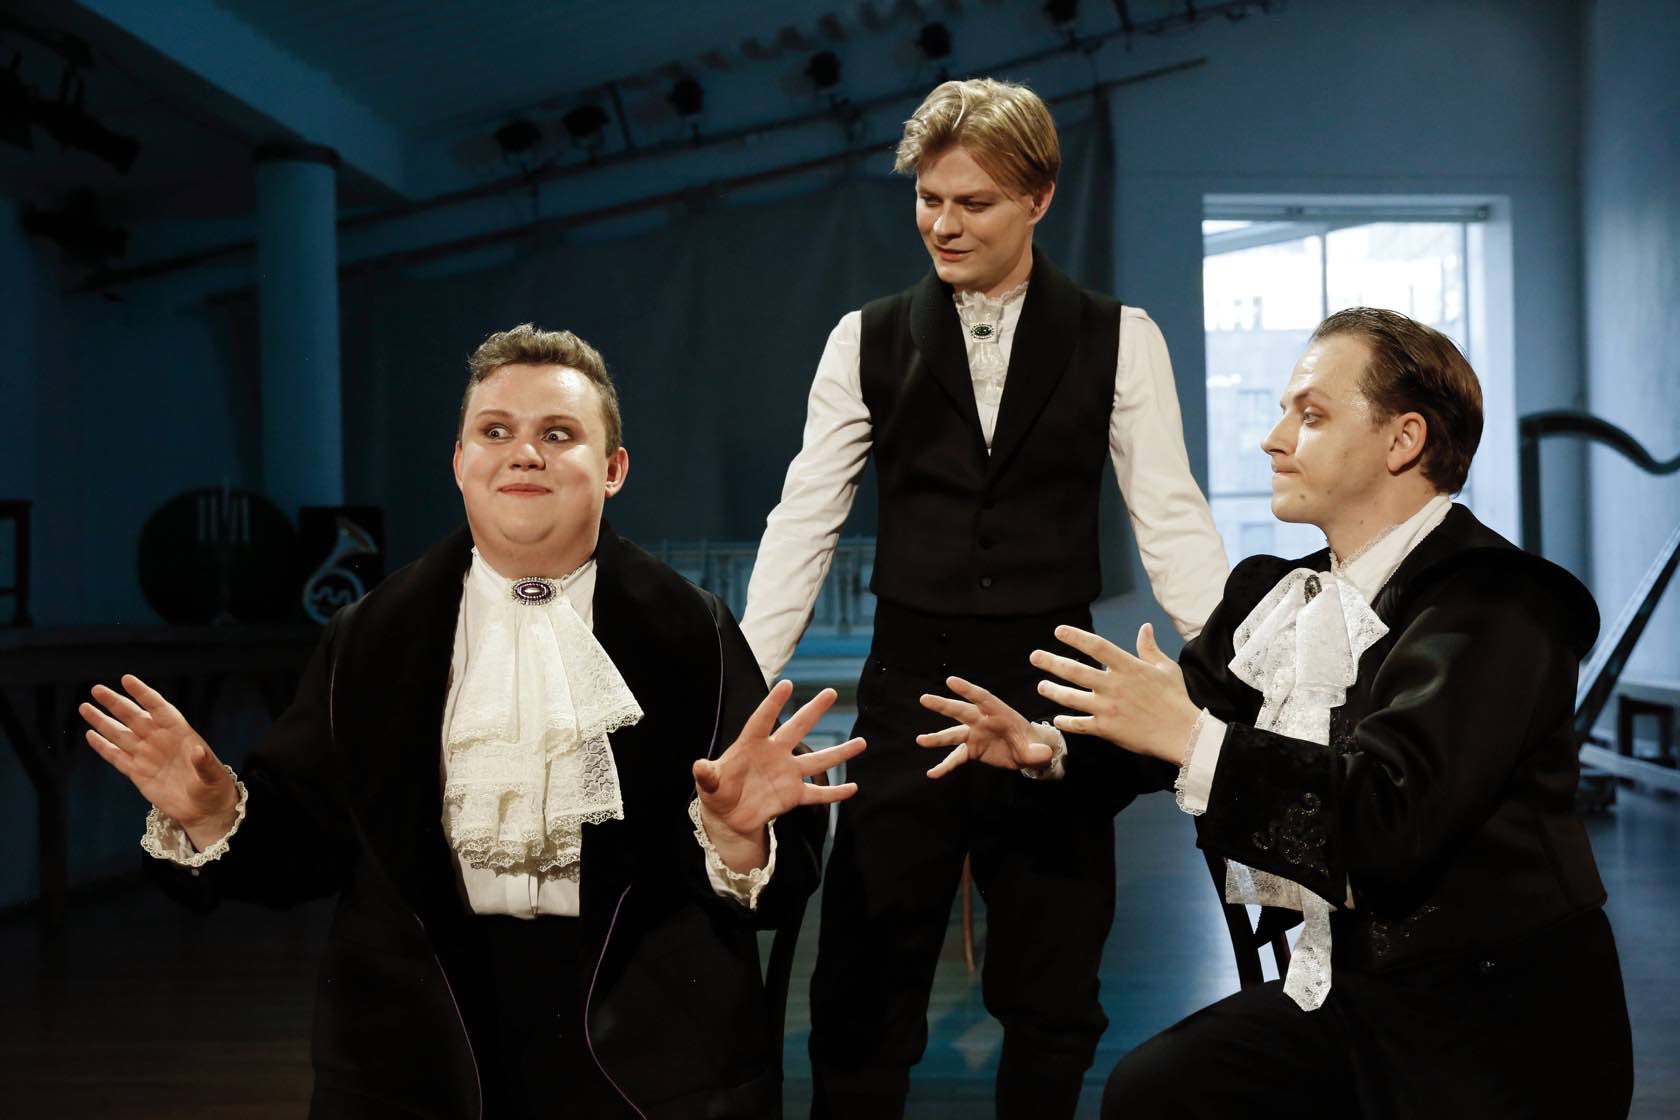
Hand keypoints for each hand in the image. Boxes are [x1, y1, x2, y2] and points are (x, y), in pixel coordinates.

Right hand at [80, 674, 239, 850]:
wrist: (204, 809)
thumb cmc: (213, 787)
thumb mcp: (213, 775)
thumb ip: (204, 763)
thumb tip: (199, 751)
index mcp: (180, 733)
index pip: (159, 708)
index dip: (143, 693)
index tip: (127, 679)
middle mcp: (159, 740)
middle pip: (133, 717)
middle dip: (115, 702)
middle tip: (96, 689)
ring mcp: (147, 755)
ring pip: (120, 734)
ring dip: (102, 721)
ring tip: (85, 707)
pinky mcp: (137, 773)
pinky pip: (117, 757)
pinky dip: (104, 747)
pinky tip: (91, 735)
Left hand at [694, 680, 864, 871]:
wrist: (729, 816)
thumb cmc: (717, 792)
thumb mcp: (709, 784)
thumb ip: (707, 775)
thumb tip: (699, 765)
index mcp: (751, 745)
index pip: (763, 720)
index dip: (773, 703)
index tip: (787, 684)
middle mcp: (774, 754)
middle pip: (797, 729)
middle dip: (813, 711)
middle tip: (830, 692)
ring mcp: (787, 774)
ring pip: (817, 760)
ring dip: (839, 753)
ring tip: (862, 742)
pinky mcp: (793, 796)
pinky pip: (817, 794)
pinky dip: (835, 793)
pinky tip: (854, 788)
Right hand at [916, 675, 1055, 777]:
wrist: (1027, 753)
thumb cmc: (1033, 744)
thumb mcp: (1039, 749)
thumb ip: (1039, 752)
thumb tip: (1044, 754)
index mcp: (1000, 713)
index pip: (982, 698)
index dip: (967, 690)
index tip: (950, 681)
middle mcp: (983, 721)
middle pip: (961, 711)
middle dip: (944, 705)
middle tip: (925, 699)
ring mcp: (975, 735)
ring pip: (953, 734)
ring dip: (937, 738)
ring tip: (920, 740)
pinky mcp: (972, 749)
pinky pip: (956, 757)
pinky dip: (945, 765)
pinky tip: (932, 773)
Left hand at [1030, 623, 1199, 764]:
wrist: (1183, 734)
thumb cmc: (1176, 699)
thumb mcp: (1166, 668)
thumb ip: (1150, 648)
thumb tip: (1144, 628)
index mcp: (1128, 667)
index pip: (1096, 646)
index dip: (1076, 637)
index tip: (1058, 631)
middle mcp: (1113, 686)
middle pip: (1075, 671)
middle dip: (1051, 662)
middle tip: (1034, 656)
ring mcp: (1108, 708)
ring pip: (1072, 698)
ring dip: (1053, 691)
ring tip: (1041, 686)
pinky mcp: (1107, 729)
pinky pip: (1080, 724)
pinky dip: (1067, 722)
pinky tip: (1057, 719)